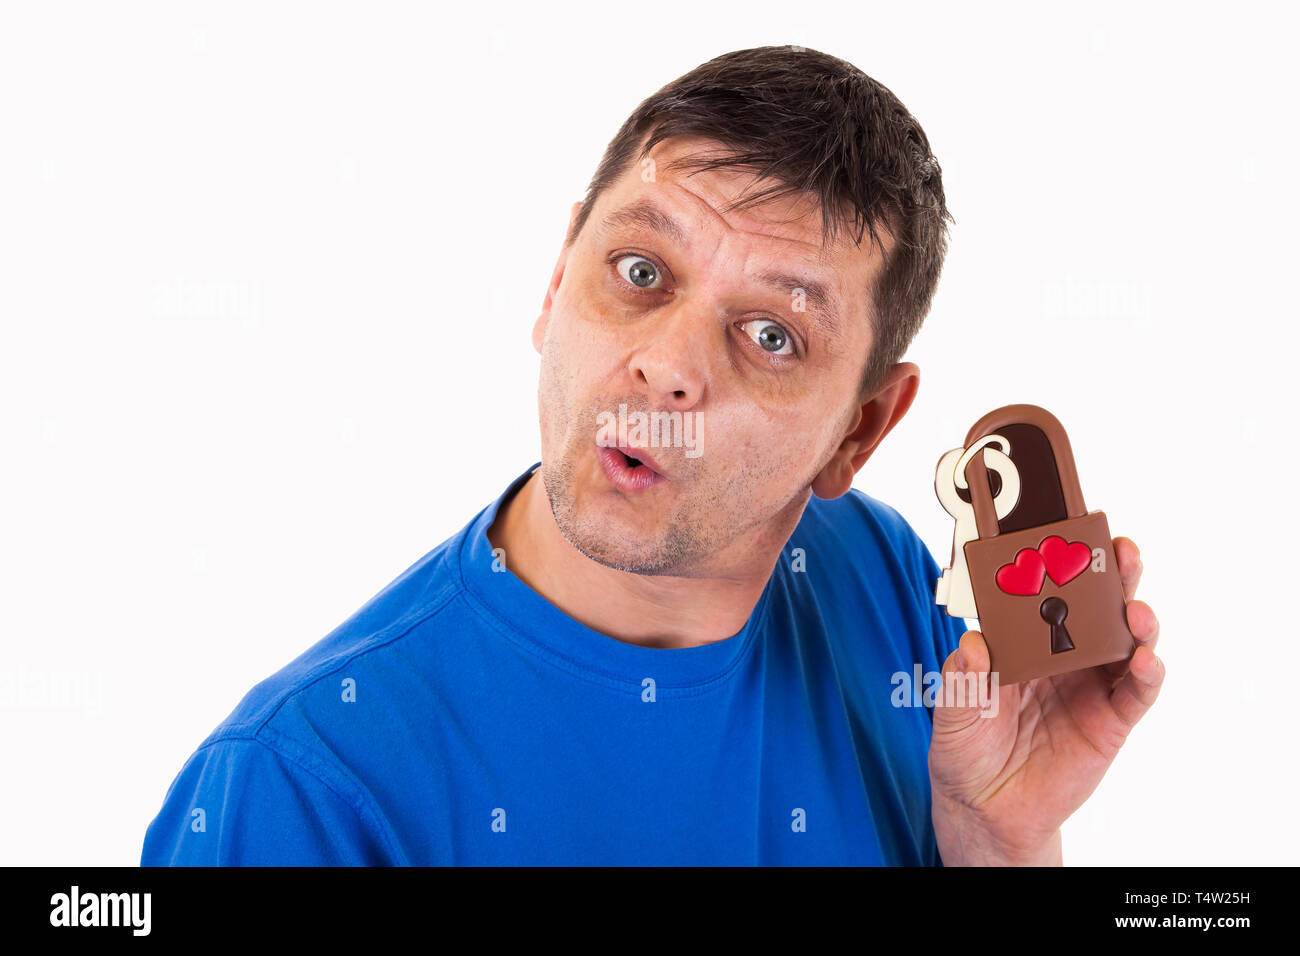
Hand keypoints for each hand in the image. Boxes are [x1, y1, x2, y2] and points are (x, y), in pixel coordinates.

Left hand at [929, 536, 1163, 864]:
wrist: (986, 811)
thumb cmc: (965, 750)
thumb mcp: (952, 715)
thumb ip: (962, 681)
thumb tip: (971, 644)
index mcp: (1021, 641)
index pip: (1044, 591)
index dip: (1059, 562)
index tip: (1067, 530)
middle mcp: (1061, 654)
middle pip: (1094, 605)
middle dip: (1110, 574)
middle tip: (1118, 550)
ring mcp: (1089, 684)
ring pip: (1124, 640)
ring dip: (1135, 617)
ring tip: (1135, 609)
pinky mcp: (1110, 719)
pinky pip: (1136, 691)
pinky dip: (1147, 672)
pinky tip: (1145, 658)